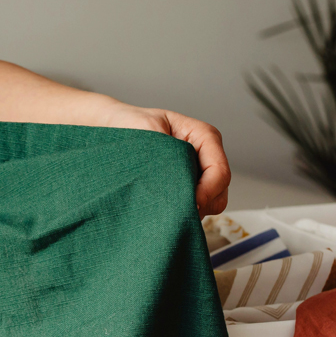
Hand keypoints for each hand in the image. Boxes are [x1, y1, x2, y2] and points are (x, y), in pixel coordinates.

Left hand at [108, 105, 230, 216]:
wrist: (115, 128)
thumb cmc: (131, 126)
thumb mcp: (148, 133)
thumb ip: (168, 157)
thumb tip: (179, 187)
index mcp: (204, 136)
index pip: (219, 172)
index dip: (207, 193)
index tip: (188, 205)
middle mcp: (206, 155)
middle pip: (220, 191)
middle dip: (201, 204)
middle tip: (172, 209)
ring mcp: (200, 172)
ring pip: (211, 203)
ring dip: (191, 209)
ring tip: (163, 204)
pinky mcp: (188, 186)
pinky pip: (197, 207)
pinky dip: (183, 211)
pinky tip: (162, 205)